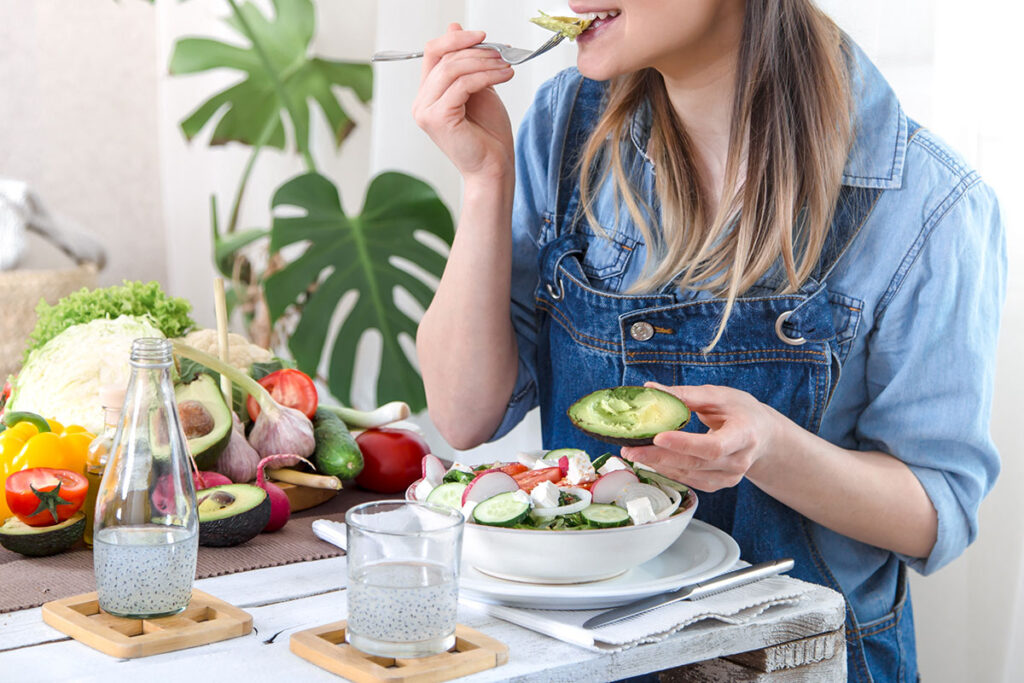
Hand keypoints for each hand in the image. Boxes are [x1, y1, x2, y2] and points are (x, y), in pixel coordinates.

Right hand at [412, 23, 515, 182]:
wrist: (493, 168)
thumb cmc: (488, 136)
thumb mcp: (479, 89)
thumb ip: (468, 64)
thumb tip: (456, 29)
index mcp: (428, 95)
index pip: (433, 53)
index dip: (457, 39)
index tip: (483, 36)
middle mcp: (422, 102)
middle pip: (443, 58)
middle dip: (477, 51)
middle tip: (503, 53)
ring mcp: (426, 112)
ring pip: (452, 69)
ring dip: (485, 62)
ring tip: (507, 65)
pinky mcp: (438, 118)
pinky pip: (462, 85)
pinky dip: (485, 76)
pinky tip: (504, 76)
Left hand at [621, 382, 788, 491]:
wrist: (762, 435)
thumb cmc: (741, 411)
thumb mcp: (719, 395)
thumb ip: (686, 394)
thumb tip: (650, 388)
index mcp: (744, 435)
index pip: (713, 446)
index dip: (685, 444)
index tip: (657, 436)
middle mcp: (739, 461)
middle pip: (695, 463)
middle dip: (659, 456)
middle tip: (630, 448)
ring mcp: (730, 477)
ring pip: (689, 475)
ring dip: (658, 464)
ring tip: (633, 452)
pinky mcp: (719, 484)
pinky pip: (690, 480)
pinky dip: (668, 470)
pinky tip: (651, 459)